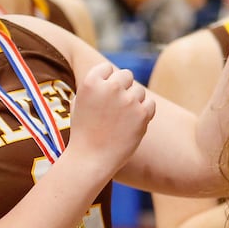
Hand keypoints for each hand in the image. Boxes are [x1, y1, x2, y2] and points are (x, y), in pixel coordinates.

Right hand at [64, 62, 155, 178]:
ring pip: (139, 90)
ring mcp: (128, 100)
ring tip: (118, 120)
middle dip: (122, 88)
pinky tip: (130, 123)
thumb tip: (108, 73)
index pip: (106, 68)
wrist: (90, 159)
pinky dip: (143, 112)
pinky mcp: (142, 112)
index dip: (105, 81)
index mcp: (90, 82)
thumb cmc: (83, 131)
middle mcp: (110, 87)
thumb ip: (94, 86)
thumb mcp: (79, 103)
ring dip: (133, 101)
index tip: (101, 96)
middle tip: (113, 108)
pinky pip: (149, 103)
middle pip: (126, 75)